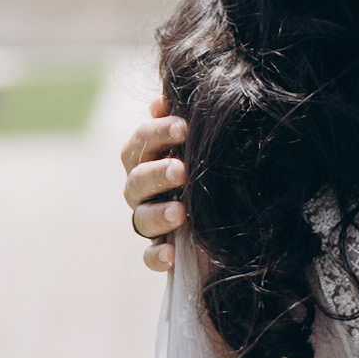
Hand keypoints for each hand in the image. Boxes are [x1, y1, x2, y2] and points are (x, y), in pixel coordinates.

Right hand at [122, 99, 184, 263]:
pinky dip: (157, 257)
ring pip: (141, 219)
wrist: (220, 205)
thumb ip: (176, 122)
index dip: (158, 132)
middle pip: (137, 180)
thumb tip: (163, 100)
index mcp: (145, 159)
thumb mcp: (191, 142)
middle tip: (182, 170)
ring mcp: (147, 220)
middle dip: (158, 174)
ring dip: (159, 214)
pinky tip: (172, 255)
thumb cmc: (200, 162)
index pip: (141, 142)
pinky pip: (149, 257)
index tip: (184, 126)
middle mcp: (140, 190)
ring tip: (181, 213)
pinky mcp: (158, 249)